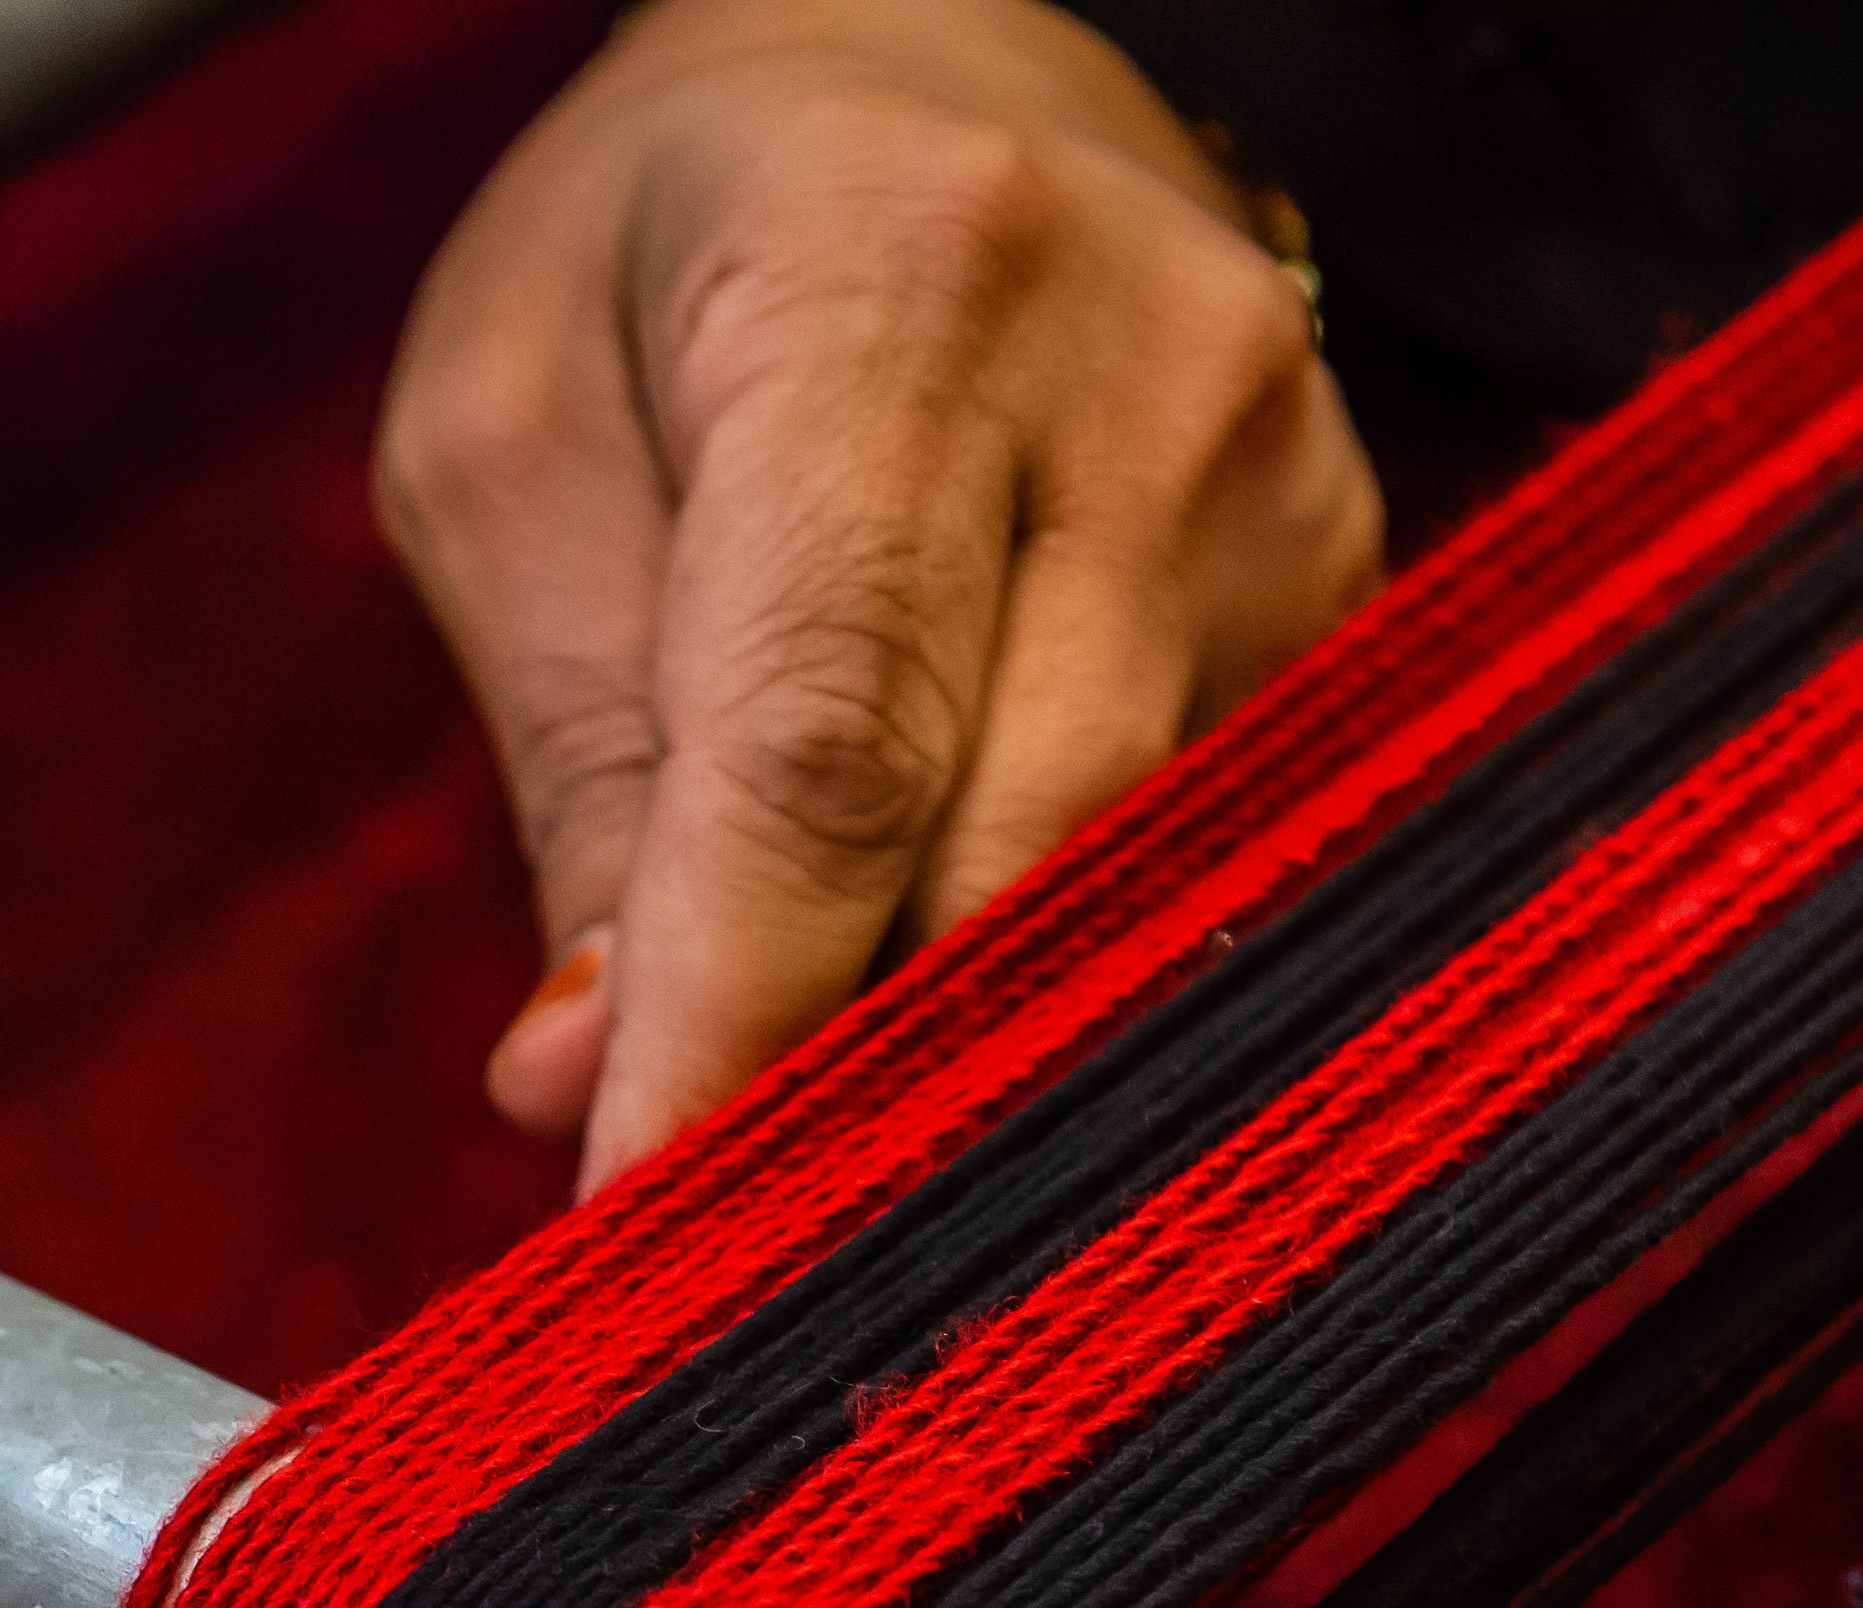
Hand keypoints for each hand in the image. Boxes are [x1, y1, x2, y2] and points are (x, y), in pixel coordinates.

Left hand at [384, 0, 1384, 1189]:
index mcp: (900, 279)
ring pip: (1110, 891)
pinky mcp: (1347, 590)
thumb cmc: (675, 243)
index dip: (738, 1008)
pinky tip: (934, 979)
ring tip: (791, 1099)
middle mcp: (1146, 381)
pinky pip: (1184, 859)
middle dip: (838, 1072)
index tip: (640, 1217)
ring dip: (938, 1038)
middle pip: (1009, 851)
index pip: (828, 733)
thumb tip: (585, 1070)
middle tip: (694, 1234)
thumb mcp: (515, 438)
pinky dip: (1038, 957)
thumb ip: (571, 756)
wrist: (934, 62)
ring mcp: (1287, 490)